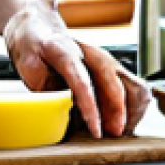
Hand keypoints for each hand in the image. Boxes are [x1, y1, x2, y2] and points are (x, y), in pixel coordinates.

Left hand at [4, 0, 150, 137]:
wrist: (41, 29)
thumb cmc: (34, 46)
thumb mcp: (27, 63)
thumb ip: (42, 86)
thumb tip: (58, 112)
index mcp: (66, 51)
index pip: (83, 80)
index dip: (91, 107)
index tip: (96, 130)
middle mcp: (93, 54)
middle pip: (117, 83)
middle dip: (118, 114)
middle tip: (109, 135)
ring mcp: (107, 60)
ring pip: (135, 87)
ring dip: (130, 114)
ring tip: (116, 132)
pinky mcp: (114, 70)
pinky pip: (136, 90)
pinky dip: (133, 110)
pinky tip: (120, 123)